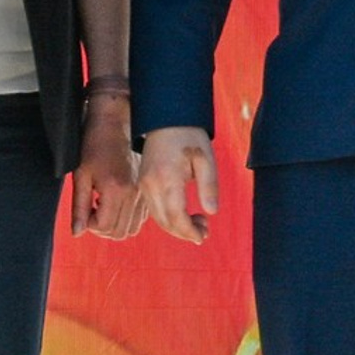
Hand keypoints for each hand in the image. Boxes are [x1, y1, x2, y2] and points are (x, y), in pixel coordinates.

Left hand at [71, 93, 143, 239]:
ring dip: (114, 225)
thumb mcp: (81, 175)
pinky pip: (139, 219)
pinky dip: (126, 219)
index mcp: (116, 190)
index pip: (103, 227)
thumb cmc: (94, 143)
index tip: (84, 211)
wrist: (115, 122)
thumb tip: (77, 231)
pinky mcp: (146, 191)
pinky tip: (115, 203)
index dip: (89, 224)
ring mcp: (142, 193)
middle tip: (91, 211)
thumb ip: (79, 206)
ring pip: (131, 229)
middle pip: (118, 232)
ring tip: (102, 208)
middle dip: (100, 228)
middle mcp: (133, 194)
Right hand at [137, 124, 218, 243]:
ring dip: (177, 227)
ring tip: (198, 223)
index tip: (203, 236)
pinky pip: (154, 209)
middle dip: (185, 233)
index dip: (189, 231)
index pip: (176, 217)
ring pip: (158, 218)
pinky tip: (184, 214)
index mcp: (167, 179)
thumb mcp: (206, 158)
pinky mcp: (142, 183)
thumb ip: (209, 186)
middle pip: (165, 222)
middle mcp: (150, 185)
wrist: (165, 118)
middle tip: (205, 231)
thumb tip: (211, 212)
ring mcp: (144, 184)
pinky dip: (168, 218)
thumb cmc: (188, 135)